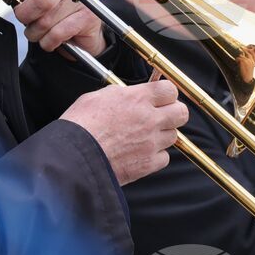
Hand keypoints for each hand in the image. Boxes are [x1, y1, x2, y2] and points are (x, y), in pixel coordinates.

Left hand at [0, 0, 105, 55]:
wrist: (81, 35)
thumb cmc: (53, 8)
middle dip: (25, 14)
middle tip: (24, 17)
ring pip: (47, 20)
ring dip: (35, 31)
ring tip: (37, 29)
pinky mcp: (88, 17)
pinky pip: (57, 34)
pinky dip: (46, 41)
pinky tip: (49, 37)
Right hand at [62, 81, 188, 184]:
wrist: (74, 157)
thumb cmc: (80, 126)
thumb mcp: (97, 97)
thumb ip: (120, 94)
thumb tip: (129, 94)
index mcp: (138, 99)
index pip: (170, 90)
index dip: (166, 93)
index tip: (160, 97)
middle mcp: (150, 119)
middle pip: (181, 113)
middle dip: (173, 113)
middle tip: (161, 115)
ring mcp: (151, 143)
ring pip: (173, 136)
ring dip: (163, 135)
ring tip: (144, 136)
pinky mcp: (147, 164)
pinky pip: (164, 158)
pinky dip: (156, 156)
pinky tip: (141, 153)